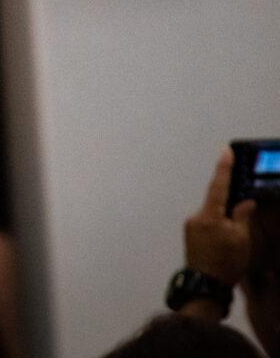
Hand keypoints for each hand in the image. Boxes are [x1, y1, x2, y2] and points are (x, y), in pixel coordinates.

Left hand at [184, 147, 255, 283]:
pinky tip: (225, 242)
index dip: (223, 168)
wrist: (205, 285)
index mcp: (208, 215)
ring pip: (212, 214)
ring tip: (232, 241)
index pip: (218, 186)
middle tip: (239, 219)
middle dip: (229, 204)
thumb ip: (242, 216)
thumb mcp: (241, 239)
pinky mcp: (190, 235)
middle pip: (215, 202)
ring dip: (224, 219)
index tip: (225, 150)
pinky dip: (217, 227)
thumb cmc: (226, 262)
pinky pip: (207, 224)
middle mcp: (195, 216)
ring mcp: (190, 226)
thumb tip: (245, 202)